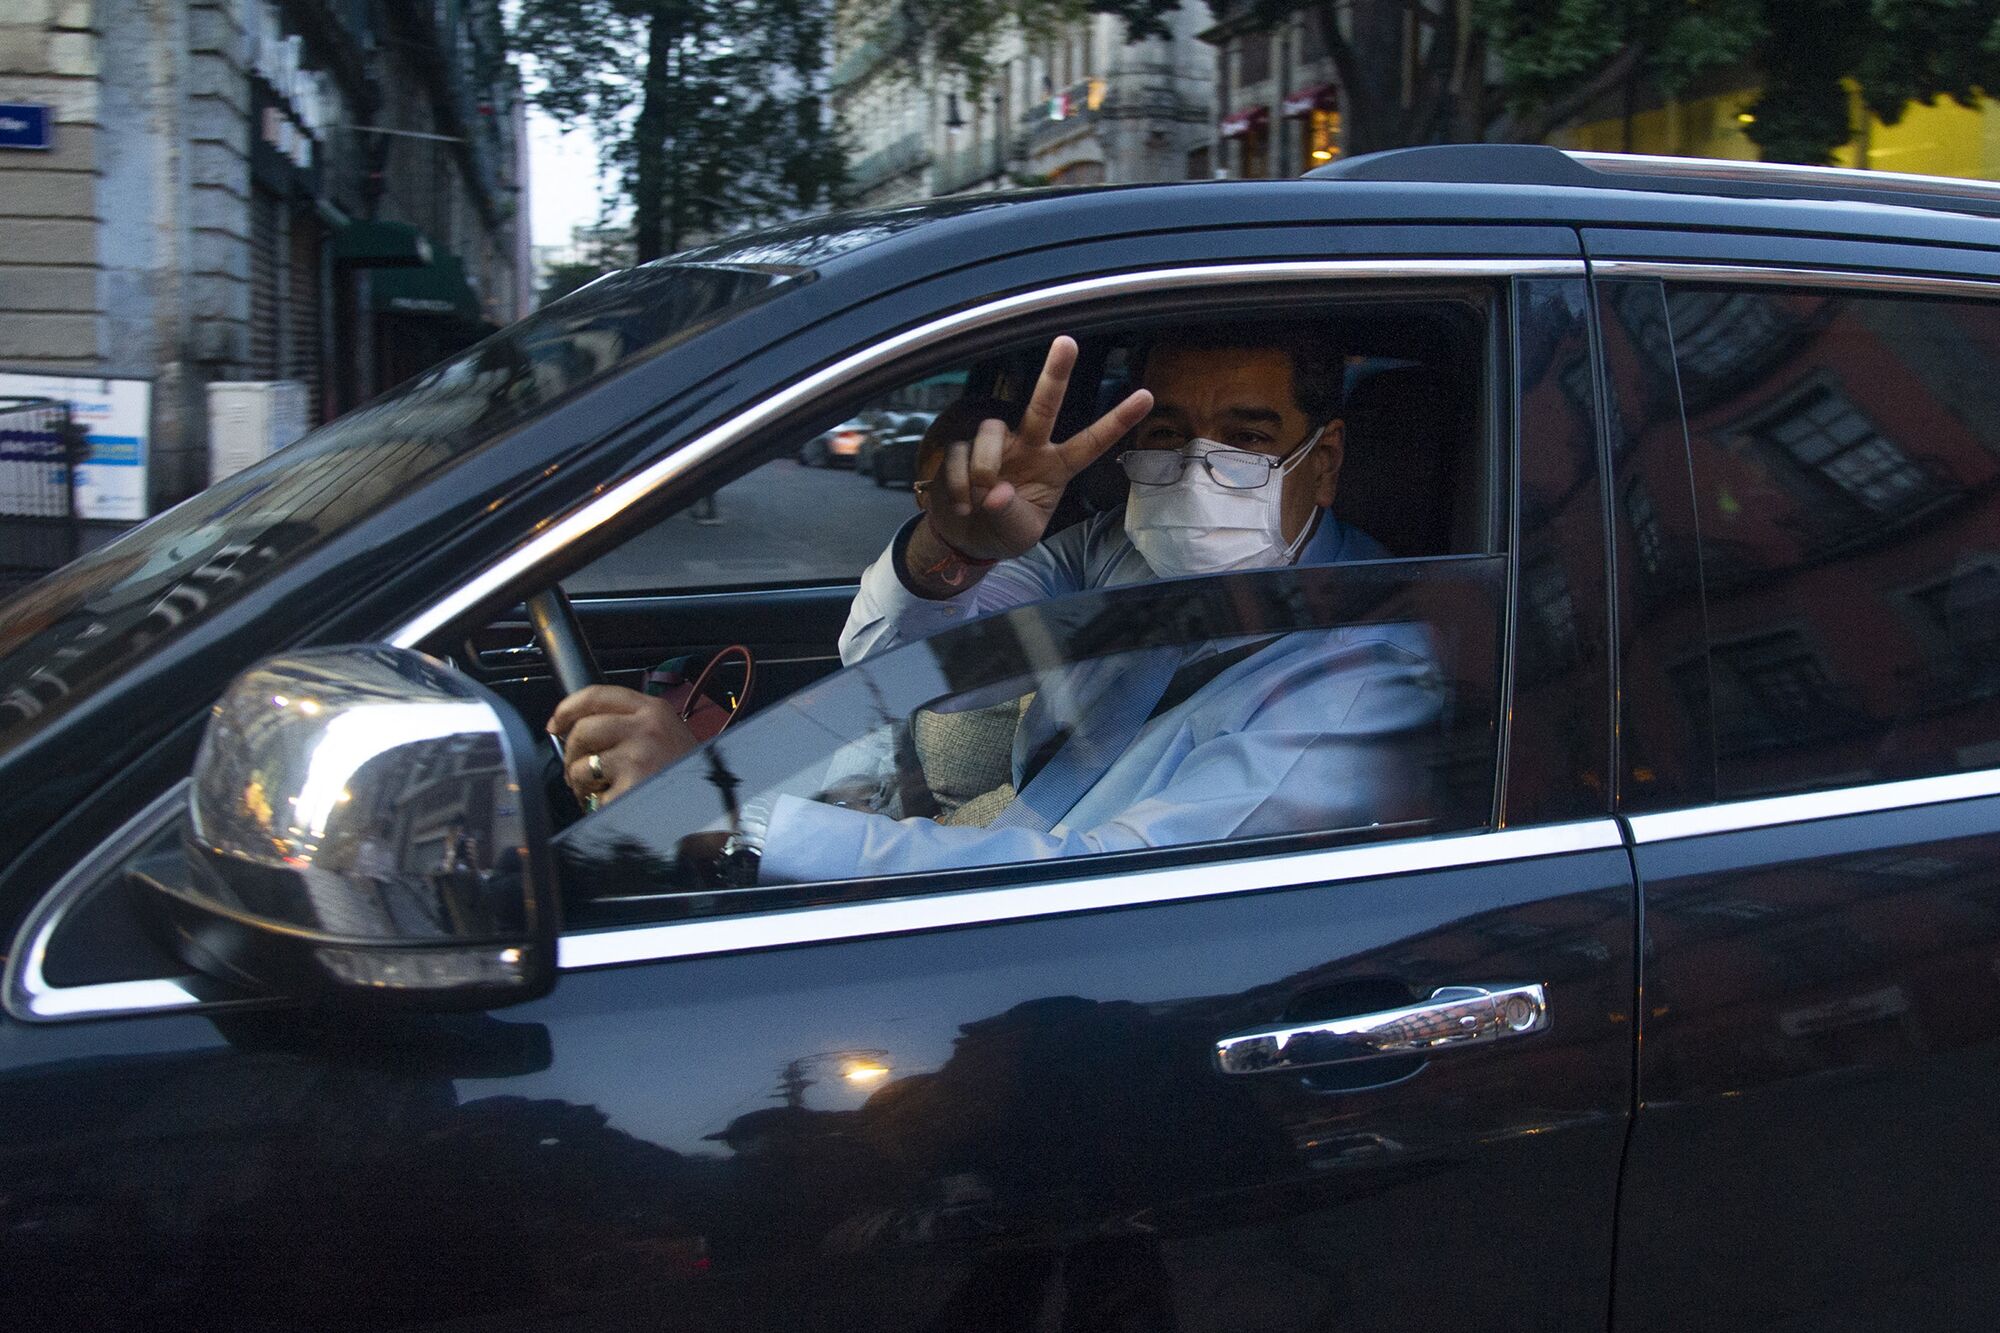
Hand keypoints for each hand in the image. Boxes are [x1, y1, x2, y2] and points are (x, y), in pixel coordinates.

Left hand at [547, 685, 697, 808]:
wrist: (711, 811)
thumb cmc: (688, 776)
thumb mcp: (667, 735)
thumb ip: (631, 725)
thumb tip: (580, 729)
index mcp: (654, 711)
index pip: (598, 695)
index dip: (568, 708)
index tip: (556, 723)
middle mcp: (646, 728)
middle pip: (582, 730)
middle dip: (571, 755)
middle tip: (578, 771)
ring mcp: (638, 758)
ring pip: (581, 765)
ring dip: (581, 783)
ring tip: (598, 792)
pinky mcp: (630, 789)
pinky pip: (592, 797)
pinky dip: (596, 807)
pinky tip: (613, 807)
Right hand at [924, 336, 1153, 561]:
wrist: (964, 538)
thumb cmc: (1003, 530)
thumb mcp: (1018, 534)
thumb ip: (1011, 515)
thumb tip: (994, 491)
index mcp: (1055, 466)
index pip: (1091, 443)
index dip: (1117, 421)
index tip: (1146, 396)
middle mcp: (1028, 445)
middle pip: (1044, 405)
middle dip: (1056, 374)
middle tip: (1068, 342)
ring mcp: (994, 443)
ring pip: (990, 432)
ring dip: (983, 467)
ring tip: (978, 501)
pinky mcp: (960, 446)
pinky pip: (958, 454)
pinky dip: (958, 484)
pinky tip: (961, 504)